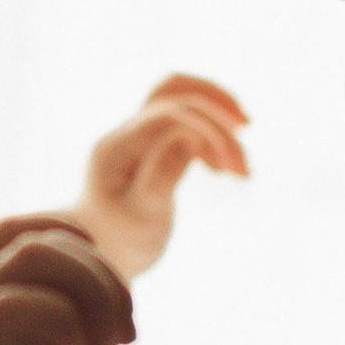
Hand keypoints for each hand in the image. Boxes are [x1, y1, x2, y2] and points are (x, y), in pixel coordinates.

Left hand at [68, 74, 248, 281]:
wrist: (100, 252)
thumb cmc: (119, 240)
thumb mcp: (141, 216)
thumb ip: (161, 176)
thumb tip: (190, 136)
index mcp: (116, 146)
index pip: (167, 115)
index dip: (206, 132)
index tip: (229, 171)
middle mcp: (124, 132)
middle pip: (173, 93)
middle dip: (215, 122)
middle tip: (242, 168)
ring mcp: (136, 134)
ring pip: (176, 92)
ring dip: (213, 103)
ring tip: (245, 128)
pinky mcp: (151, 143)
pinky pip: (181, 111)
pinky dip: (208, 118)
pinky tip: (228, 142)